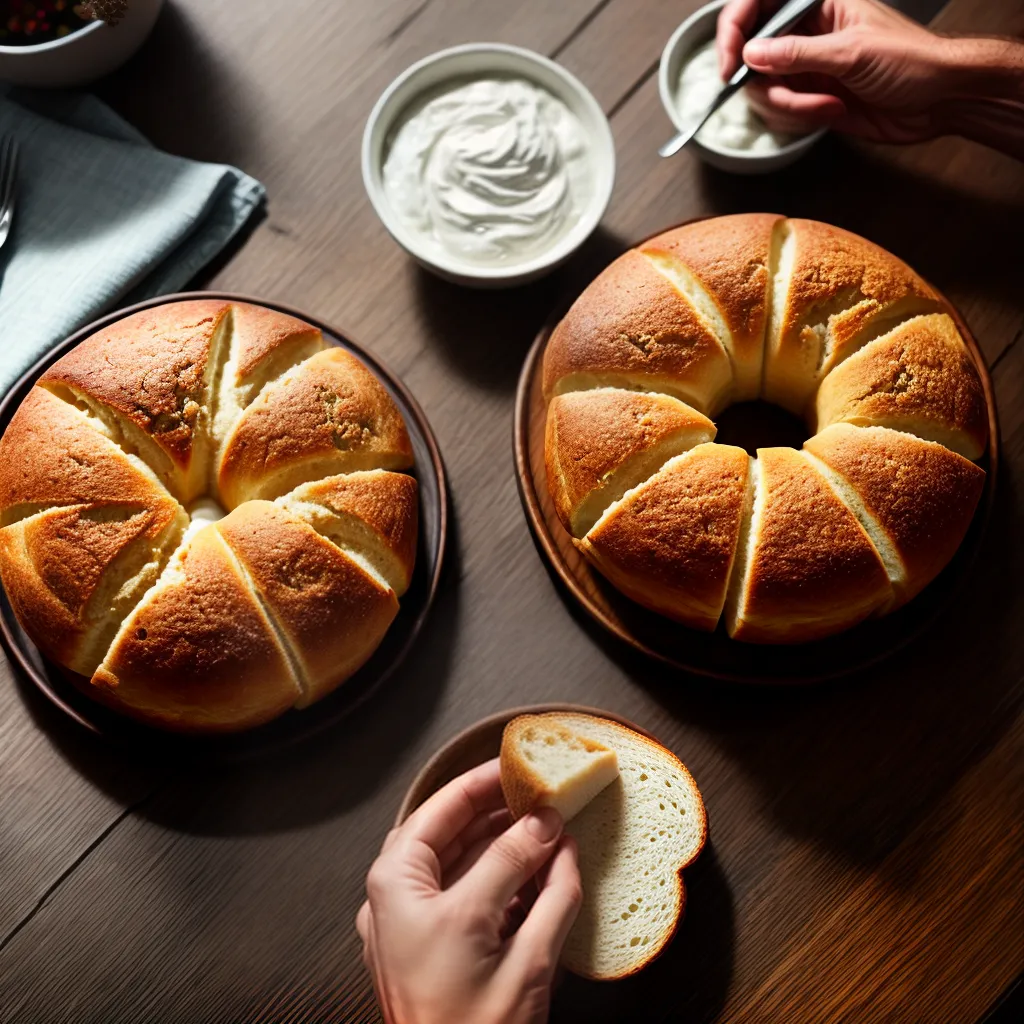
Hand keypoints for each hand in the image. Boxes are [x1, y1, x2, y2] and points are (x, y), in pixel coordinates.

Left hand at [356, 759, 581, 1023]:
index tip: (523, 763)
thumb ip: (534, 875)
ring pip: (459, 862)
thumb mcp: (509, 945)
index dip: (486, 781)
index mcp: (399, 885)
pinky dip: (501, 879)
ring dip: (504, 842)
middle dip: (501, 810)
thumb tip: (550, 825)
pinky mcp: (428, 950)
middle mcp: (395, 898)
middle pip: (450, 832)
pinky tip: (538, 872)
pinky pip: (464, 896)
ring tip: (549, 827)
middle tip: (544, 792)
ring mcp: (407, 926)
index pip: (445, 808)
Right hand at [715, 0, 1023, 152]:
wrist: (940, 99)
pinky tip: (834, 111)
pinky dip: (801, 118)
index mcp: (818, 6)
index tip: (730, 63)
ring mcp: (807, 68)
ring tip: (828, 105)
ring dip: (792, 106)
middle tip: (786, 95)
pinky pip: (784, 112)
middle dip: (769, 84)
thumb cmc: (912, 60)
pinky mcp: (812, 99)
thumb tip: (752, 53)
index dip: (735, 32)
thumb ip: (796, 53)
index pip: (758, 7)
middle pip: (755, 57)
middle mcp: (808, 35)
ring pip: (767, 90)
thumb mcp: (851, 52)